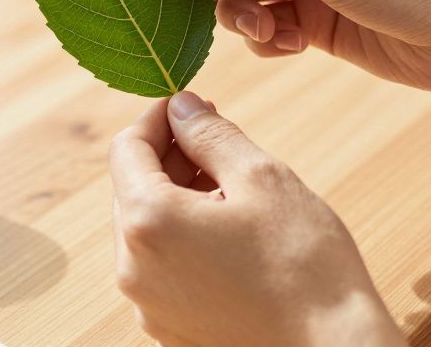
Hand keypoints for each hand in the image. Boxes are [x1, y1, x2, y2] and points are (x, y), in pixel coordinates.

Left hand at [110, 91, 405, 346]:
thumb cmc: (304, 266)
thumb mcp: (261, 178)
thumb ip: (211, 134)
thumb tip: (181, 106)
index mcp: (149, 223)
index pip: (126, 148)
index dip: (158, 118)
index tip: (192, 105)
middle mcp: (134, 270)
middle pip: (132, 189)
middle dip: (170, 158)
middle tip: (219, 140)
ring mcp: (149, 306)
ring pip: (149, 229)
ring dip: (179, 198)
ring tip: (234, 190)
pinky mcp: (170, 330)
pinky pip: (163, 268)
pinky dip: (186, 240)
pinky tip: (232, 235)